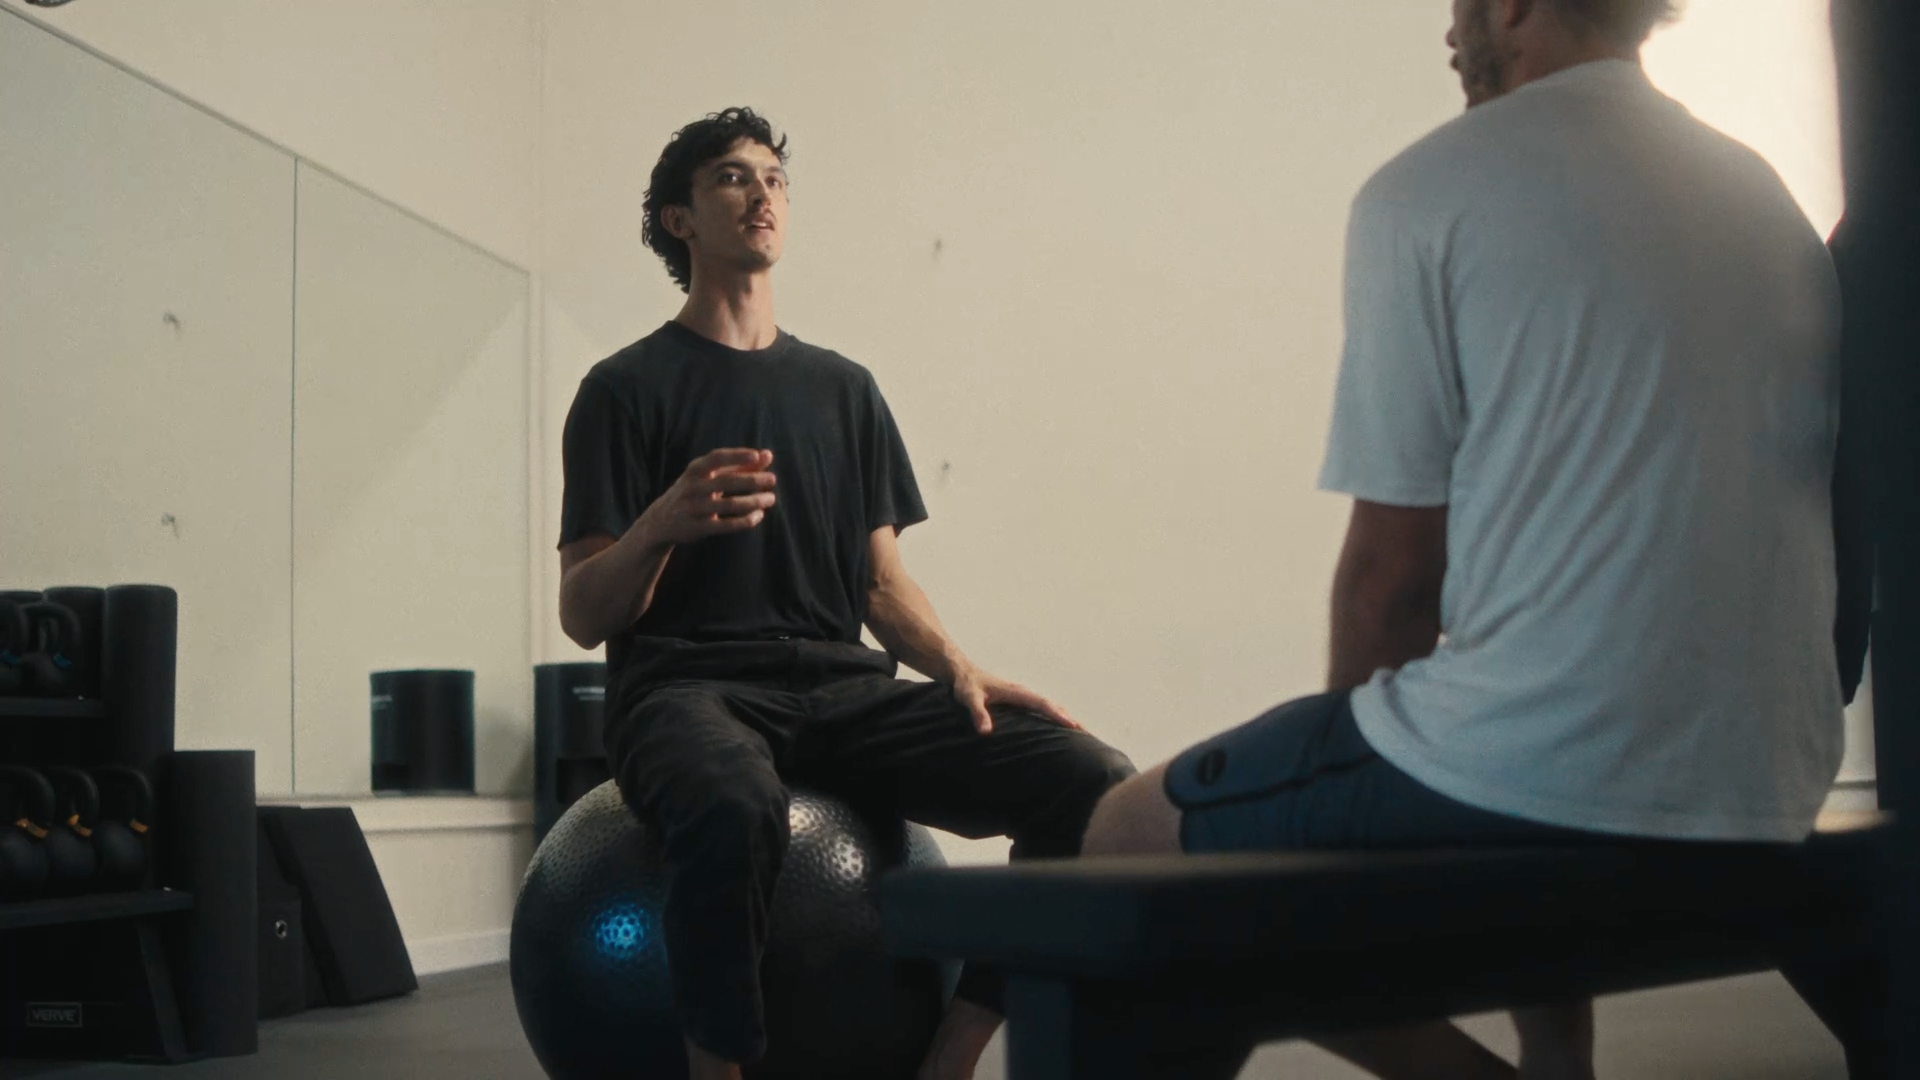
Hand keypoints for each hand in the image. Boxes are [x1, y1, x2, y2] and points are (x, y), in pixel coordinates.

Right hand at [637, 448, 776, 546]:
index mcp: (695, 470)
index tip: (756, 456)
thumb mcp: (710, 476)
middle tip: (772, 479)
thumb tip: (768, 455)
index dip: (736, 456)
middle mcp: (693, 487)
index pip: (716, 458)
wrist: (661, 520)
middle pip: (727, 482)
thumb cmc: (694, 491)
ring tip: (770, 499)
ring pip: (730, 505)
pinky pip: (727, 525)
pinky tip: (758, 516)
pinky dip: (745, 521)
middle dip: (752, 480)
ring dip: (754, 501)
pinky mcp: (698, 528)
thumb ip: (739, 465)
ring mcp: (694, 508)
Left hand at [950, 665, 1081, 734]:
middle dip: (1069, 718)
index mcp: (1016, 692)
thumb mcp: (970, 699)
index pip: (1042, 704)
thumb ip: (978, 713)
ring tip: (1080, 732)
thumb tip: (985, 732)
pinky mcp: (1018, 699)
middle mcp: (1023, 692)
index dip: (1058, 715)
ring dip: (1064, 717)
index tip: (1073, 725)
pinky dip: (1053, 716)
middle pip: (1052, 705)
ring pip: (1049, 706)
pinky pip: (1041, 708)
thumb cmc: (966, 685)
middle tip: (1087, 733)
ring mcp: (1022, 695)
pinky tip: (1056, 726)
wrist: (961, 672)